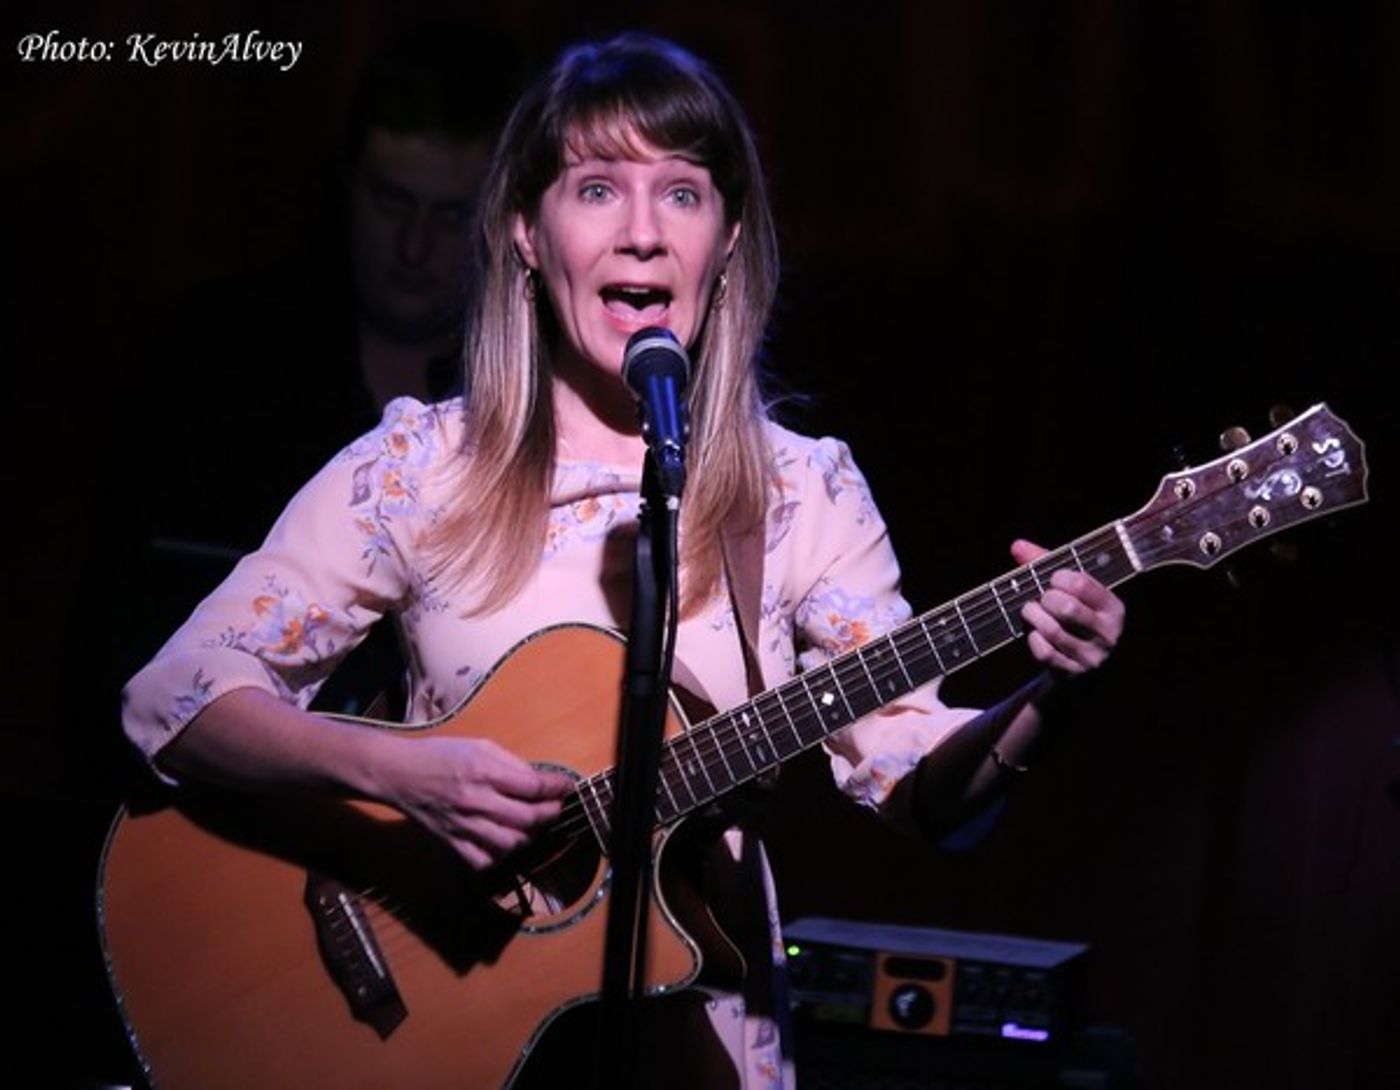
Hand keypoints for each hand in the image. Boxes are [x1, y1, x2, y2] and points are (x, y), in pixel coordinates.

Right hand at [380, 735, 574, 869]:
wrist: (399, 773)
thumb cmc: (440, 755)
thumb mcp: (480, 746)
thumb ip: (510, 763)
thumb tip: (538, 780)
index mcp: (484, 771)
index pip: (533, 786)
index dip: (556, 788)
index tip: (567, 786)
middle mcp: (476, 800)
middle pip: (527, 818)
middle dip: (550, 813)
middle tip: (555, 807)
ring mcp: (464, 825)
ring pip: (510, 843)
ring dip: (529, 836)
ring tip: (532, 825)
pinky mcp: (452, 842)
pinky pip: (483, 861)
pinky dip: (499, 857)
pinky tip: (504, 844)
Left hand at [1010, 538, 1124, 675]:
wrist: (1088, 661)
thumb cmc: (1078, 615)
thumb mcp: (1073, 590)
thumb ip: (1047, 564)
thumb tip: (1017, 546)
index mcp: (1113, 608)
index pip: (1082, 584)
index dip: (1059, 578)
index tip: (1054, 580)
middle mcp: (1107, 633)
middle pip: (1067, 608)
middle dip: (1046, 599)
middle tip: (1043, 598)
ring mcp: (1091, 656)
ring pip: (1053, 631)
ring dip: (1034, 616)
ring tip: (1031, 611)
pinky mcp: (1073, 672)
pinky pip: (1045, 652)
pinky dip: (1033, 639)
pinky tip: (1035, 633)